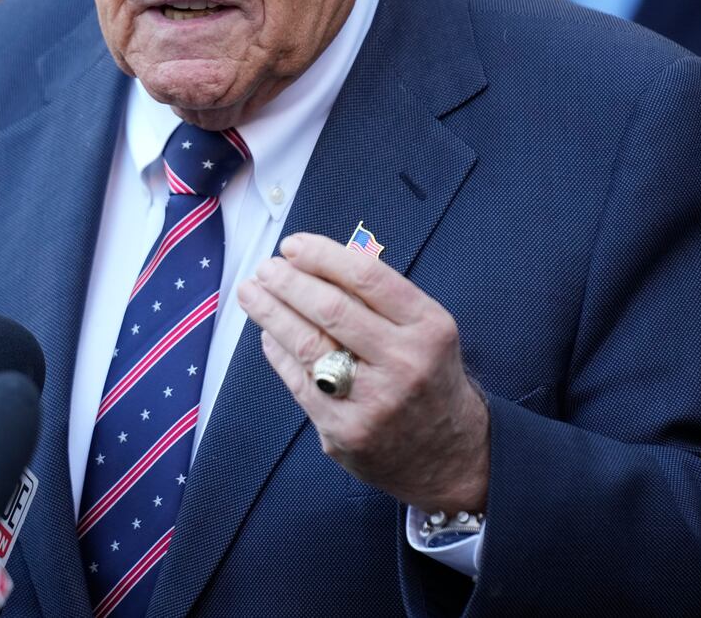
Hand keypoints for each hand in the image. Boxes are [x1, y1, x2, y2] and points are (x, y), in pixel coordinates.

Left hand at [235, 232, 489, 513]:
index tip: (292, 245)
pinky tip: (268, 333)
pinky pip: (299, 381)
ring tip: (251, 292)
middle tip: (265, 267)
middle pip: (331, 309)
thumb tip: (312, 262)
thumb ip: (378, 298)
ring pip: (308, 344)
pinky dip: (278, 351)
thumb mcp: (424, 330)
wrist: (449, 457)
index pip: (367, 277)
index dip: (322, 255)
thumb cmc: (427, 376)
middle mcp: (404, 363)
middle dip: (288, 282)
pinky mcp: (345, 431)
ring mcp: (374, 401)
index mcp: (428, 327)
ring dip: (270, 312)